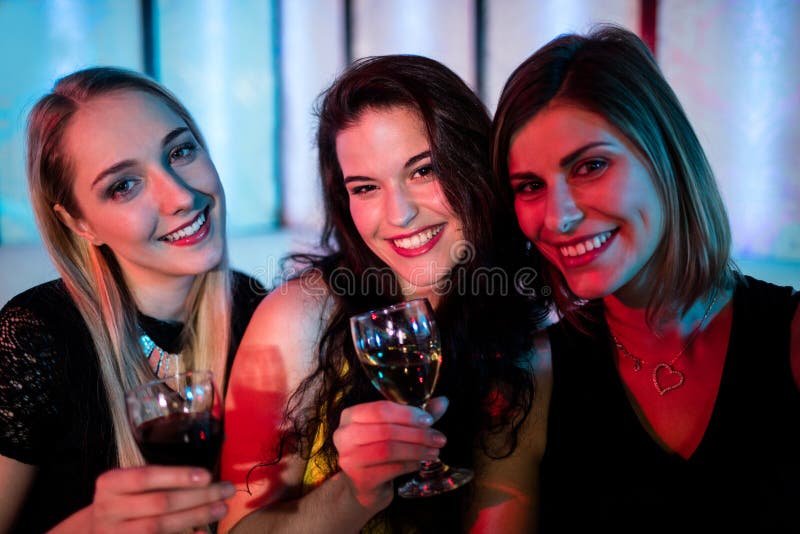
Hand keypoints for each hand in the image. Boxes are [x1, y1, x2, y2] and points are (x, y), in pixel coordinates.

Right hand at [67, 466, 233, 533]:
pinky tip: (204, 532)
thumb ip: (159, 481)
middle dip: (197, 497)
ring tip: (221, 508)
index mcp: (110, 484)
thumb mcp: (129, 483)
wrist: (94, 530)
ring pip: (159, 527)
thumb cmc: (123, 499)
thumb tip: (205, 480)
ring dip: (196, 516)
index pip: (145, 477)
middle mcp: (109, 509)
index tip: (207, 475)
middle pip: (159, 503)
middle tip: (225, 490)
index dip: (177, 476)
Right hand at [333, 396, 448, 511]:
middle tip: (439, 438)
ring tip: (434, 451)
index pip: (380, 409)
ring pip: (388, 450)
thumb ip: (416, 415)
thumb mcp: (396, 429)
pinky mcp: (359, 479)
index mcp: (350, 416)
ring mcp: (349, 459)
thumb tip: (442, 402)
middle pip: (385, 430)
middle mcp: (344, 435)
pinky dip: (410, 464)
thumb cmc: (379, 451)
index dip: (407, 413)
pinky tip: (420, 463)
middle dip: (417, 434)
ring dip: (416, 450)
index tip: (429, 420)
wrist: (365, 487)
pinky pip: (391, 468)